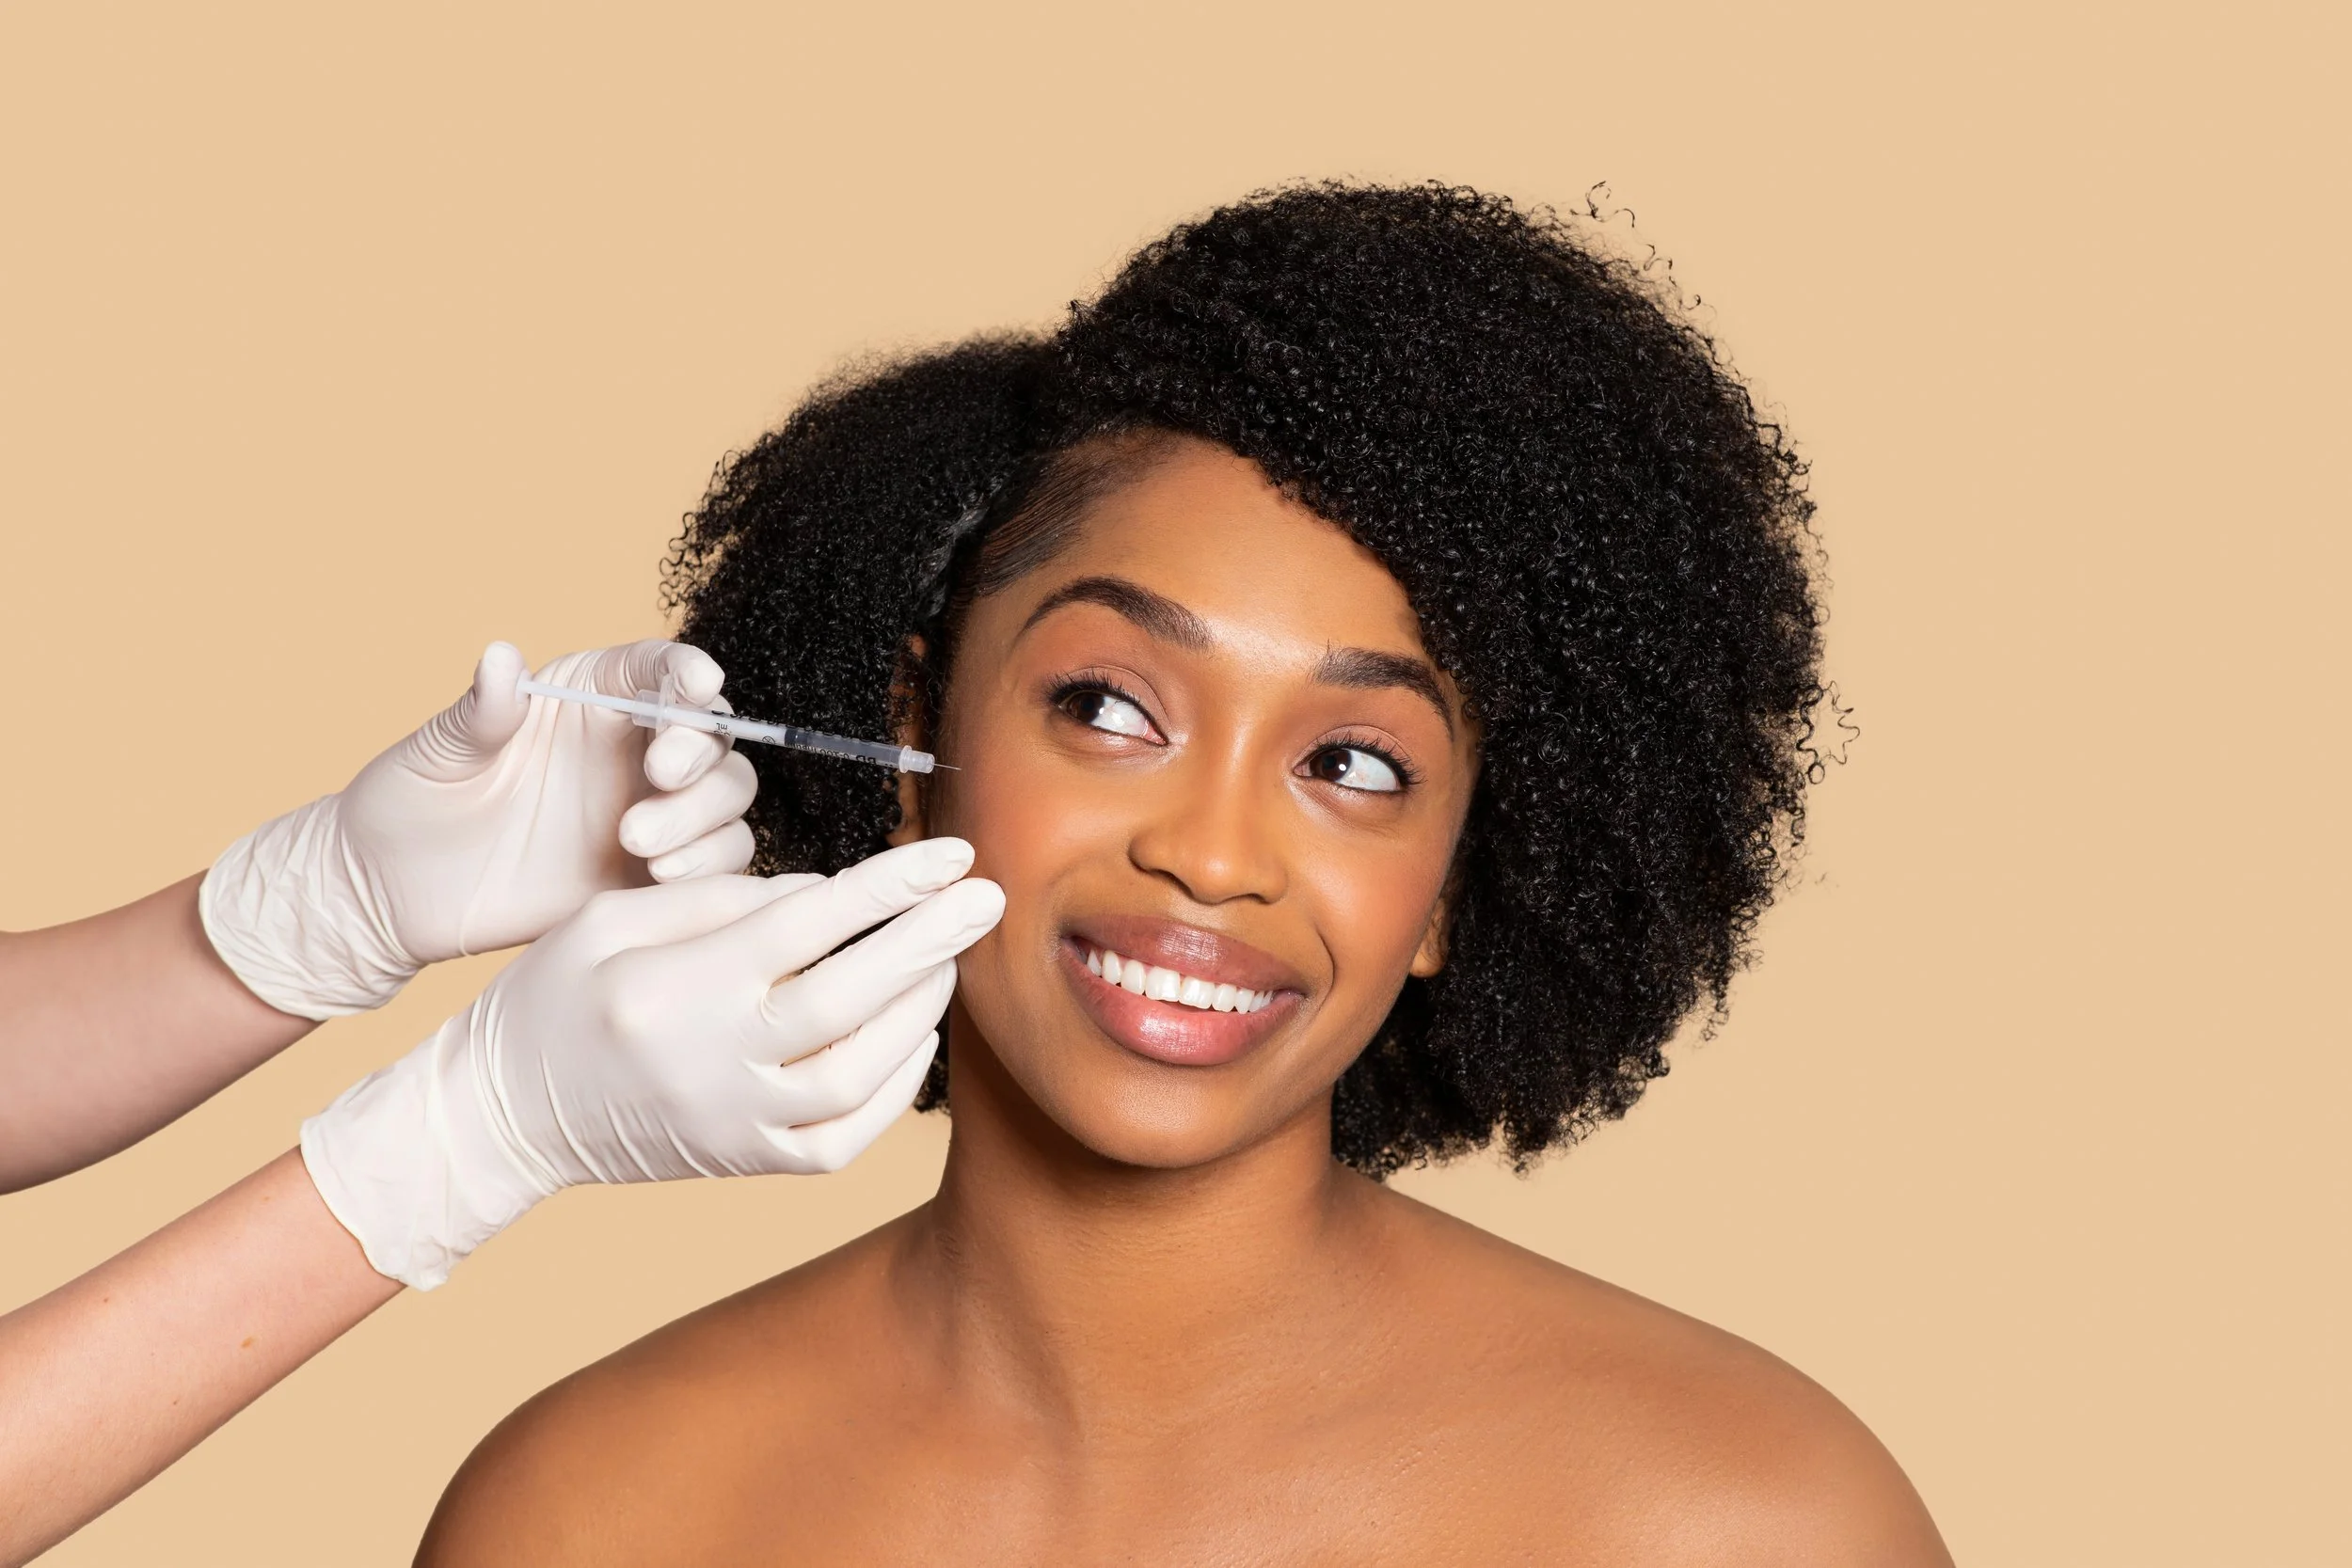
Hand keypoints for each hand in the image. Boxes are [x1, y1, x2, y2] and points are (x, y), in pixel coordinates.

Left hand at [200, 639, 758, 1018]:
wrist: (394, 897)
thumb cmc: (408, 806)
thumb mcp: (436, 755)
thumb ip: (482, 712)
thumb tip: (500, 657)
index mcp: (588, 699)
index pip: (658, 671)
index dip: (688, 673)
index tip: (697, 685)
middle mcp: (631, 750)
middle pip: (712, 738)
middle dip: (700, 757)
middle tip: (657, 780)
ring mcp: (650, 812)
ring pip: (726, 800)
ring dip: (706, 818)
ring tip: (643, 848)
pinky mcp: (652, 873)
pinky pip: (717, 862)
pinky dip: (711, 867)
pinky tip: (662, 880)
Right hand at [299, 838, 1004, 1289]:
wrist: (507, 1115)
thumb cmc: (557, 995)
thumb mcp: (613, 918)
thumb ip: (722, 899)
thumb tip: (827, 891)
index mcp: (679, 986)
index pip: (809, 924)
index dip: (891, 885)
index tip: (951, 851)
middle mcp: (715, 1060)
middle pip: (851, 997)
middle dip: (931, 941)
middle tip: (990, 897)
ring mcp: (738, 1122)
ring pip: (862, 1071)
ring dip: (922, 1010)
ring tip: (953, 957)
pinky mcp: (751, 1163)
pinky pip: (848, 1133)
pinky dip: (898, 1083)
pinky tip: (917, 1034)